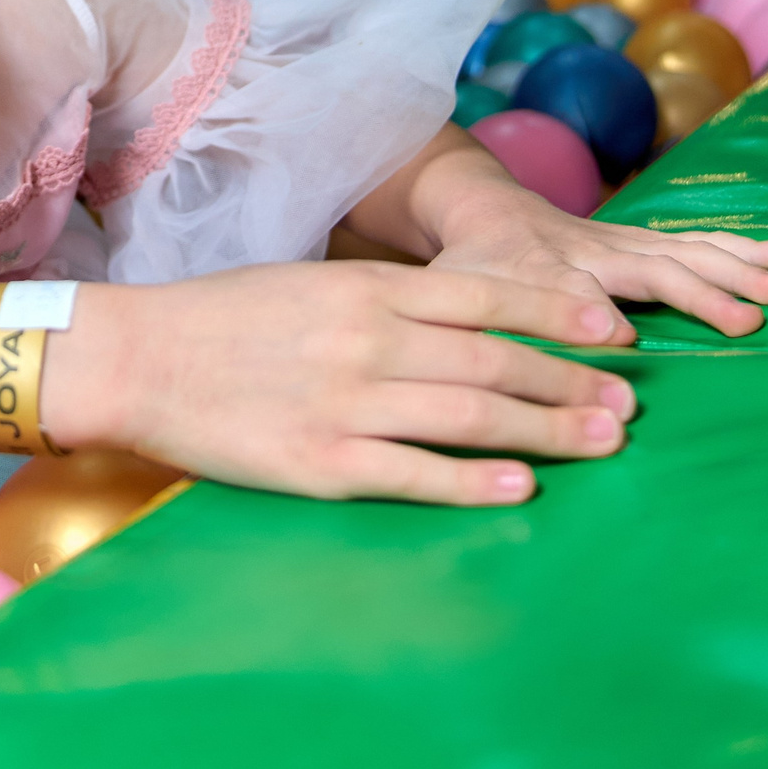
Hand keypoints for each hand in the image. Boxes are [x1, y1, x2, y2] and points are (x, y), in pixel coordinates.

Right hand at [48, 263, 637, 506]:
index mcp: (366, 288)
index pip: (486, 296)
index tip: (613, 329)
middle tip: (628, 403)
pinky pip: (415, 473)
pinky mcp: (322, 463)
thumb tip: (466, 318)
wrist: (139, 358)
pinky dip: (474, 479)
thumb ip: (387, 300)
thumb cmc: (225, 319)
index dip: (558, 314)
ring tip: (601, 441)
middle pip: (495, 360)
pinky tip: (520, 485)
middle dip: (572, 381)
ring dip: (546, 429)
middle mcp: (368, 340)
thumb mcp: (314, 283)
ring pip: (471, 416)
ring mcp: (348, 404)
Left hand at [425, 176, 767, 340]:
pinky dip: (746, 246)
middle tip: (747, 323)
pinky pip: (700, 242)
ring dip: (738, 269)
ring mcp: (623, 243)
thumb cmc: (469, 266)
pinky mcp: (646, 240)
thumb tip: (492, 365)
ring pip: (685, 251)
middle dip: (698, 295)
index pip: (567, 294)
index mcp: (538, 270)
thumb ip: (477, 325)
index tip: (624, 341)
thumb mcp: (456, 297)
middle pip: (648, 271)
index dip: (593, 316)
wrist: (483, 208)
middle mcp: (589, 253)